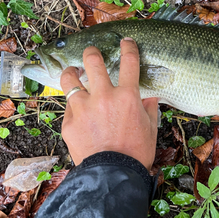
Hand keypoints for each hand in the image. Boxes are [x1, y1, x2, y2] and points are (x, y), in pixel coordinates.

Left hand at [60, 38, 158, 169]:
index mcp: (127, 96)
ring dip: (71, 72)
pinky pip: (68, 108)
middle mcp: (103, 96)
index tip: (126, 41)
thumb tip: (149, 97)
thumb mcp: (150, 128)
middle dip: (92, 52)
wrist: (112, 175)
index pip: (129, 62)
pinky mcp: (68, 123)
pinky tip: (78, 113)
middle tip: (92, 53)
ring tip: (72, 73)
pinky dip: (74, 107)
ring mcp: (83, 108)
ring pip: (70, 78)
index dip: (128, 47)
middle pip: (93, 61)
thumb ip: (149, 108)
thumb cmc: (136, 152)